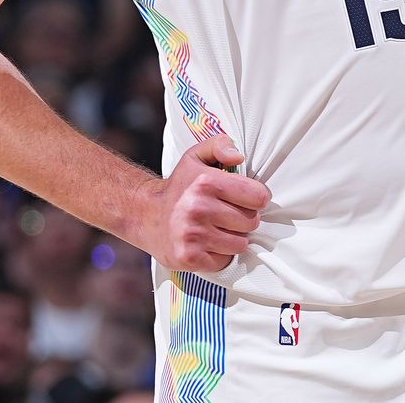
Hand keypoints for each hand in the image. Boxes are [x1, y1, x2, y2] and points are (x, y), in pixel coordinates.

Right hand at [136, 135, 270, 274]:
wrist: (145, 215)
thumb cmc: (180, 186)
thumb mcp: (197, 156)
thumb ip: (220, 145)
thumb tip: (238, 157)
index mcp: (206, 183)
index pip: (259, 196)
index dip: (256, 197)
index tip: (244, 198)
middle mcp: (199, 208)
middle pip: (252, 222)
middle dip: (244, 218)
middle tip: (228, 214)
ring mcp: (193, 235)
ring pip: (241, 243)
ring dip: (234, 238)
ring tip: (218, 228)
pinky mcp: (189, 258)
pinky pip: (225, 260)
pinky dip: (220, 254)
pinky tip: (208, 243)